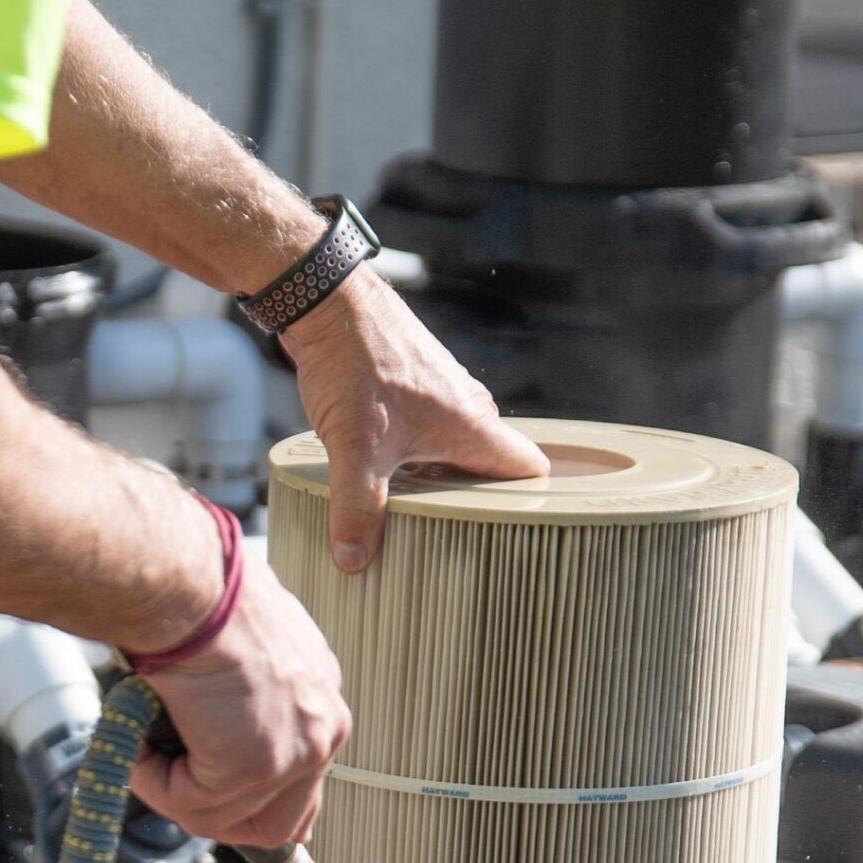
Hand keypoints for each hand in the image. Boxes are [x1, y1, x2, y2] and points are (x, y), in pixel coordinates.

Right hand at [130, 551, 350, 845]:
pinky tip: (137, 738)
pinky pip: (188, 803)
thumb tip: (207, 729)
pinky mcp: (253, 767)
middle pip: (282, 822)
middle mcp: (323, 729)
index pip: (304, 785)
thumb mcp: (241, 646)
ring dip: (173, 790)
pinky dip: (150, 778)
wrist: (193, 582)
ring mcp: (293, 754)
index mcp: (322, 699)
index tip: (204, 789)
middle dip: (221, 817)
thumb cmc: (205, 595)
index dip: (250, 799)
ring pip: (226, 816)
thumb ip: (243, 694)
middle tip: (171, 788)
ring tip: (142, 746)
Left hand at [283, 265, 548, 572]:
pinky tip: (386, 470)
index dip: (534, 503)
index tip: (523, 534)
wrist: (327, 300)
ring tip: (420, 512)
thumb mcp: (354, 447)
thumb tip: (353, 562)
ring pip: (455, 444)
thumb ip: (357, 508)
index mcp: (472, 425)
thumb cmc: (356, 361)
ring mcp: (438, 392)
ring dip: (441, 474)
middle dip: (478, 499)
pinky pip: (425, 428)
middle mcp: (465, 407)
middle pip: (490, 463)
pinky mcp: (409, 383)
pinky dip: (414, 452)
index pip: (530, 470)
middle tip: (462, 537)